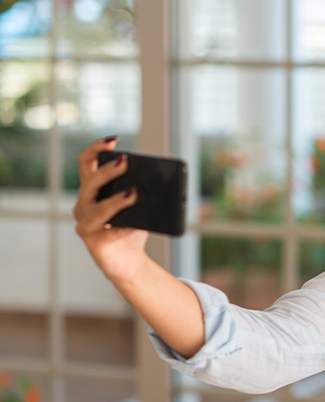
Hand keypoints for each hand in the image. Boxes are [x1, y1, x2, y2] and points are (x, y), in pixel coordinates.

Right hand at [73, 137, 148, 283]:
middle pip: (90, 182)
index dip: (96, 149)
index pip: (87, 162)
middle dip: (108, 171)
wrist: (130, 260)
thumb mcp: (140, 205)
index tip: (113, 141)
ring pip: (95, 208)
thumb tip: (162, 178)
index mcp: (92, 189)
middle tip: (126, 163)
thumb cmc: (132, 227)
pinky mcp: (92, 241)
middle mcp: (84, 203)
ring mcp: (85, 222)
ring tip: (132, 193)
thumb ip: (142, 190)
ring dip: (114, 200)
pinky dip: (122, 226)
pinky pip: (106, 231)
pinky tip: (133, 224)